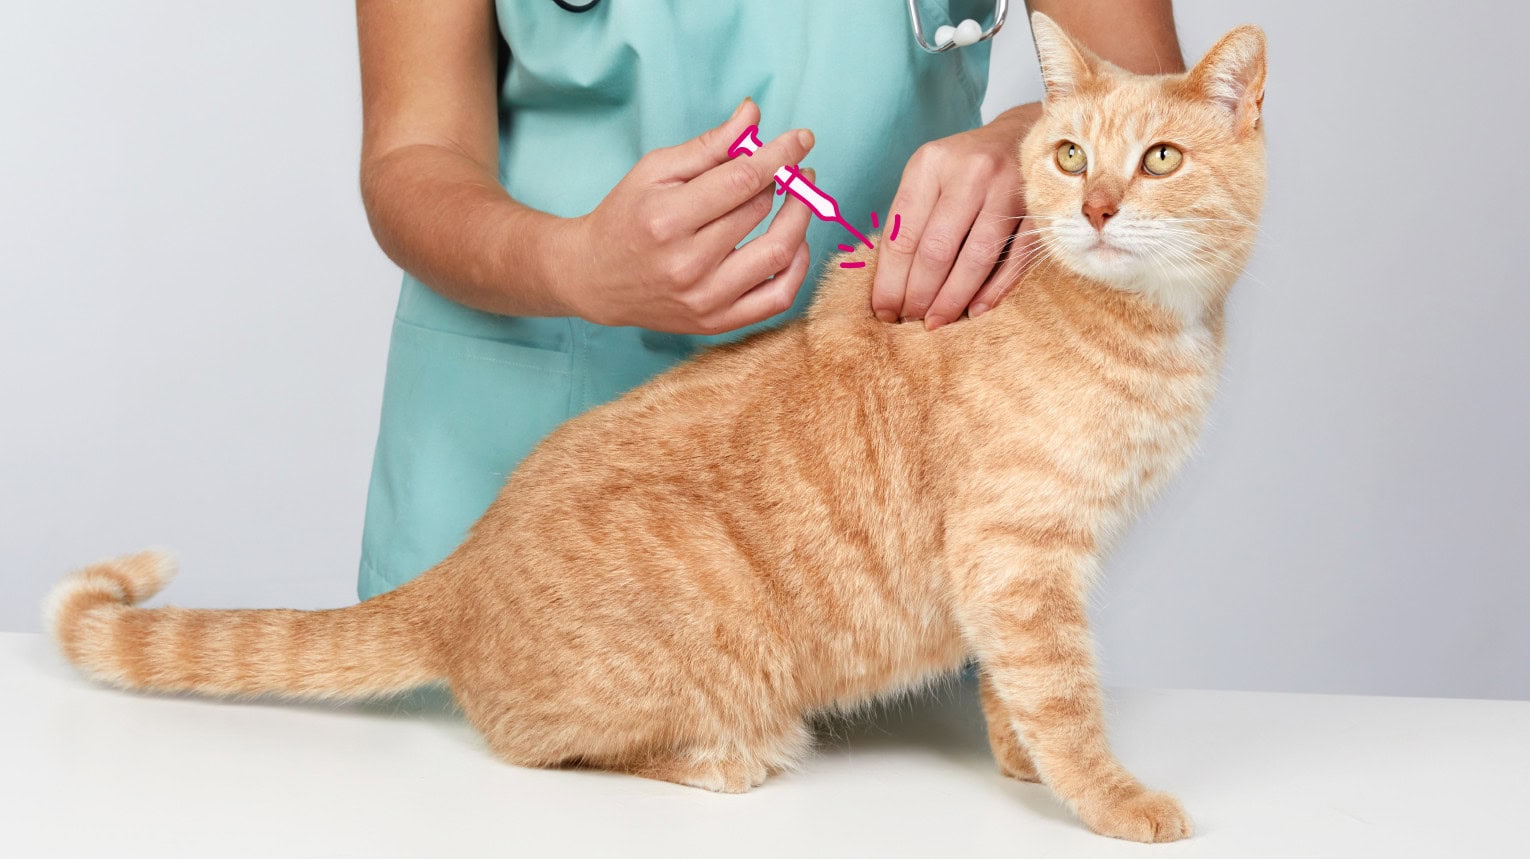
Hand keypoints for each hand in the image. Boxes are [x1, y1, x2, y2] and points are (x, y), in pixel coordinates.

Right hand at [553, 99, 815, 334]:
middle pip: (759, 211)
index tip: (802, 138)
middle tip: (790, 166)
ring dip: (800, 217)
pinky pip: (778, 298)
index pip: (741, 180)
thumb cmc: (626, 217)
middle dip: (784, 180)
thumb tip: (752, 114)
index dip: (779, 155)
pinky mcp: (716, 322)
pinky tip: (795, 241)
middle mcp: (687, 264)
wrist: (594, 278)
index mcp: (667, 219)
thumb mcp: (655, 171)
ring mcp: (705, 299)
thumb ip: (708, 145)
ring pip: (779, 254)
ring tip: (801, 195)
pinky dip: (797, 267)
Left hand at [871, 102, 1041, 329]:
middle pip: (936, 250)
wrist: (1021, 137)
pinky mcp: (1040, 208)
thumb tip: (889, 286)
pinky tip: (974, 311)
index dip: (890, 280)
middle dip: (918, 295)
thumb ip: (909, 221)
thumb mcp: (928, 178)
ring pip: (975, 259)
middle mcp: (970, 172)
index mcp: (931, 164)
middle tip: (909, 321)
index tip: (883, 310)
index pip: (903, 235)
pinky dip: (993, 290)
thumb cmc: (963, 168)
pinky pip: (1014, 260)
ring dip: (952, 299)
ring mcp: (1009, 189)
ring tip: (936, 322)